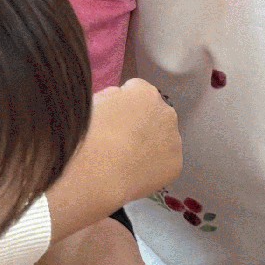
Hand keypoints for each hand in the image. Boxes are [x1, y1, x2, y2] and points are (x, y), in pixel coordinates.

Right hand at [45, 81, 182, 238]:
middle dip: (141, 124)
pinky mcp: (176, 164)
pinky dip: (153, 167)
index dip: (121, 106)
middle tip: (120, 141)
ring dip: (149, 145)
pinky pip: (164, 162)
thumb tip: (120, 101)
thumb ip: (112, 97)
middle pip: (154, 114)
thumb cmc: (88, 135)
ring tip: (126, 160)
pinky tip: (134, 173)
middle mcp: (166, 112)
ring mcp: (174, 139)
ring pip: (163, 138)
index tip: (111, 119)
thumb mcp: (93, 102)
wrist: (95, 172)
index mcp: (145, 92)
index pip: (137, 92)